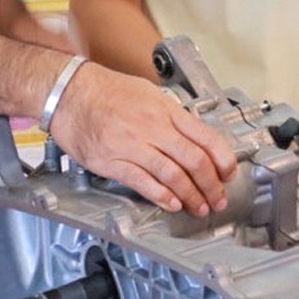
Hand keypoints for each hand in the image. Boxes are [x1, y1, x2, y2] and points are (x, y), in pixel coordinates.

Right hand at [48, 63, 237, 214]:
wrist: (70, 92)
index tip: (229, 173)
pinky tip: (172, 204)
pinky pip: (143, 182)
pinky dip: (162, 196)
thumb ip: (172, 116)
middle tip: (218, 198)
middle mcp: (152, 127)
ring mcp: (132, 145)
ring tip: (199, 206)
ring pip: (173, 175)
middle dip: (211, 185)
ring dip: (190, 195)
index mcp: (165, 110)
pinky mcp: (112, 161)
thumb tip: (195, 137)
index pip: (206, 137)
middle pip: (194, 161)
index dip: (223, 160)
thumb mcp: (148, 94)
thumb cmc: (107, 91)